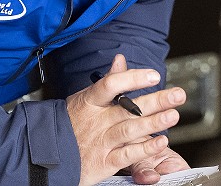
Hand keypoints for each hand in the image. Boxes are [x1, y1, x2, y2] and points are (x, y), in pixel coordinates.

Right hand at [66, 54, 186, 185]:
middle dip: (156, 101)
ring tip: (173, 115)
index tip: (154, 75)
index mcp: (89, 102)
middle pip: (128, 108)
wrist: (42, 155)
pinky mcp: (103, 161)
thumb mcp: (83, 99)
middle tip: (178, 94)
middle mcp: (96, 120)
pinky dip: (144, 148)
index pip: (111, 85)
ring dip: (154, 123)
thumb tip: (120, 59)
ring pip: (130, 129)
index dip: (133, 78)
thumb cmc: (68, 124)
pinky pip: (127, 154)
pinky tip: (160, 142)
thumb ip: (107, 82)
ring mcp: (100, 141)